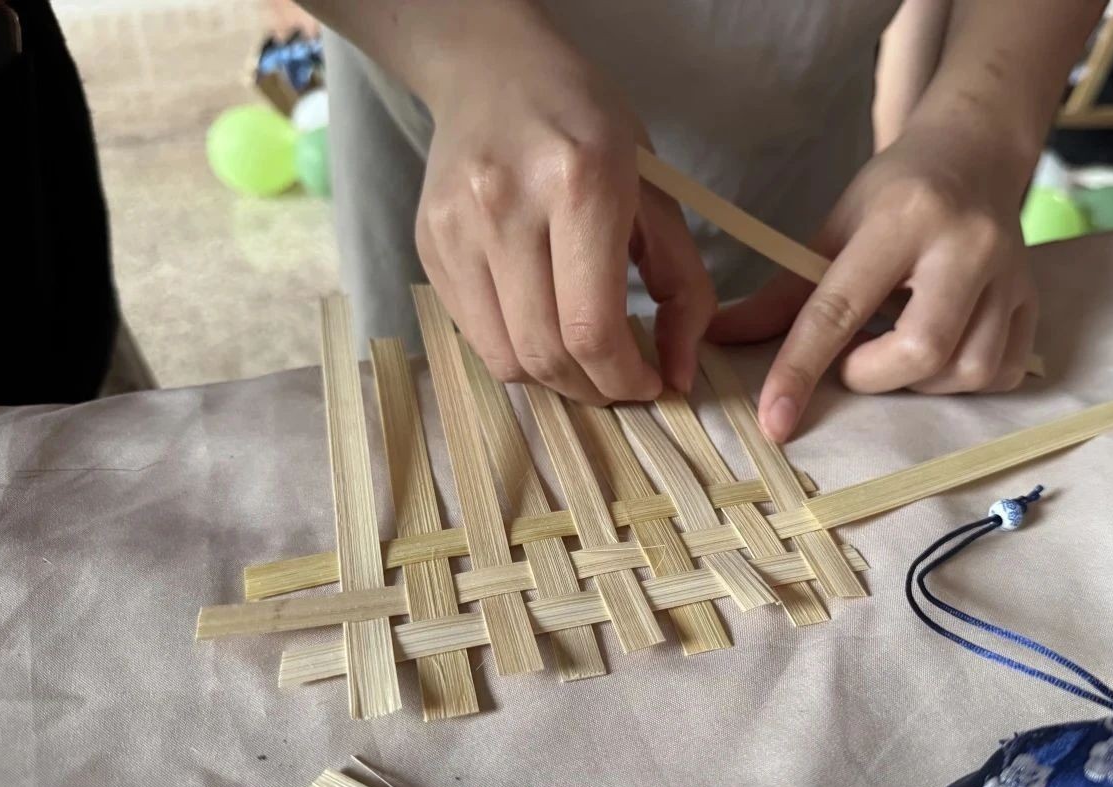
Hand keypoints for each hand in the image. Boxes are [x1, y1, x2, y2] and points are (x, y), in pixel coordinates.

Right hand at [414, 5, 714, 402]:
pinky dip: (516, 351)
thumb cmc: (589, 128)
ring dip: (553, 380)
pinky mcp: (428, 245)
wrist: (493, 71)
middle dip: (593, 389)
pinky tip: (541, 326)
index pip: (591, 328)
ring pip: (505, 357)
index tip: (649, 385)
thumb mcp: (657, 192)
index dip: (624, 380)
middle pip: (546, 352)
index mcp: (580, 184)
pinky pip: (474, 335)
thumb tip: (679, 376)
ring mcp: (456, 227)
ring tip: (582, 361)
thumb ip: (683, 287)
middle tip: (619, 383)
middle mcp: (507, 205)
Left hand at [710, 121, 1037, 440]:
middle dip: (871, 374)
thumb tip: (719, 339)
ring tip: (897, 348)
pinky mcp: (1034, 300)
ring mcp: (1011, 275)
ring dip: (917, 382)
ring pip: (967, 371)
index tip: (773, 420)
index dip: (800, 368)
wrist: (975, 153)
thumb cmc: (896, 192)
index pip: (840, 307)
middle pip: (921, 350)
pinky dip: (962, 380)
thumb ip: (783, 293)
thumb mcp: (834, 227)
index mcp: (903, 219)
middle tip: (854, 358)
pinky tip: (942, 352)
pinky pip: (1002, 373)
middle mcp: (967, 245)